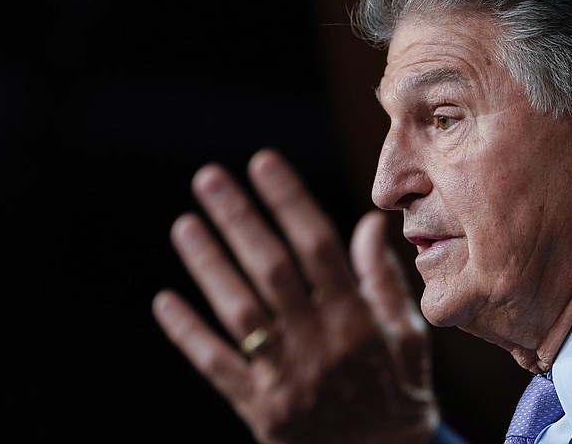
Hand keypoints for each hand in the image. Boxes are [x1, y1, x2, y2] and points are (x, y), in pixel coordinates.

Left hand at [152, 149, 437, 442]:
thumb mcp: (406, 335)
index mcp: (356, 320)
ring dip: (210, 266)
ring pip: (240, 312)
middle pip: (272, 270)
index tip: (263, 163)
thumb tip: (368, 223)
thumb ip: (383, 279)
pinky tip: (164, 301)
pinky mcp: (260, 409)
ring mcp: (286, 377)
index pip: (318, 247)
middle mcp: (319, 342)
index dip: (289, 201)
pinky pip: (218, 367)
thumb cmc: (398, 392)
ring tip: (185, 224)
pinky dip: (190, 334)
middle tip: (209, 177)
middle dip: (239, 220)